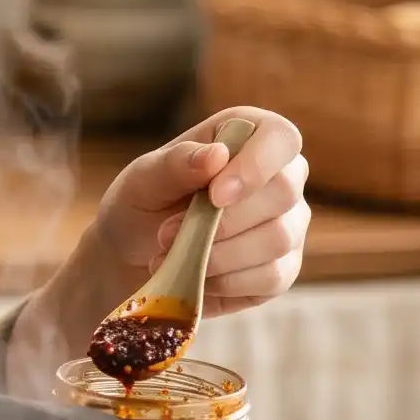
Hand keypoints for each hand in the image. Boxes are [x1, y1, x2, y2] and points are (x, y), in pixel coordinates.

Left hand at [86, 107, 309, 315]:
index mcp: (249, 137)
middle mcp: (281, 177)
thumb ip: (176, 163)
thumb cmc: (142, 203)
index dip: (256, 166)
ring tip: (170, 253)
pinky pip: (271, 277)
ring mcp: (288, 224)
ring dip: (218, 253)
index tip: (216, 195)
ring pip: (277, 239)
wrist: (132, 254)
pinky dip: (225, 281)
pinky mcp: (282, 268)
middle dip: (223, 220)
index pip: (281, 137)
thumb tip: (217, 154)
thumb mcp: (143, 179)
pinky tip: (194, 275)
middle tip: (167, 232)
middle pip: (284, 193)